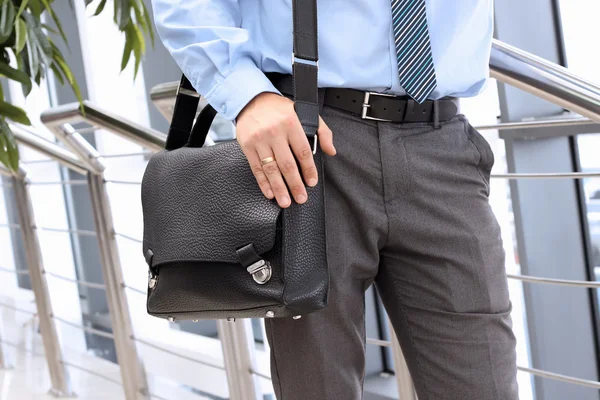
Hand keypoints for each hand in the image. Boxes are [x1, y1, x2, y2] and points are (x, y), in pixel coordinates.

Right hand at [236, 92, 335, 207]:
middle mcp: (274, 132)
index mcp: (291, 123)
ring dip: (279, 188)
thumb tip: (331, 151)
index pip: (303, 151)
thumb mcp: (304, 113)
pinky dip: (263, 183)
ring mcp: (259, 140)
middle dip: (295, 184)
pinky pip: (256, 168)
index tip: (312, 182)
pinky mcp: (247, 145)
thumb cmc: (279, 109)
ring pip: (271, 169)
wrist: (251, 99)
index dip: (308, 169)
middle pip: (287, 164)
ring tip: (285, 201)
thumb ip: (322, 131)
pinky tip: (270, 192)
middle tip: (301, 198)